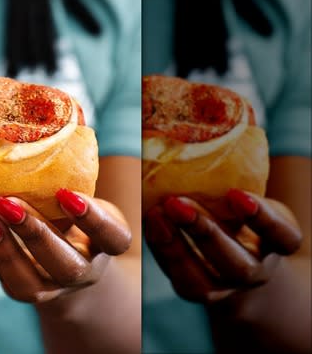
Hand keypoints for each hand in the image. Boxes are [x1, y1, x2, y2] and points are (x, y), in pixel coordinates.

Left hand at [0, 189, 131, 302]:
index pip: (112, 237)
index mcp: (107, 245)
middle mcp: (83, 272)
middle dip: (34, 233)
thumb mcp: (81, 197)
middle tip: (6, 202)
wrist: (65, 255)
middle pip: (66, 265)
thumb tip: (59, 130)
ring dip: (4, 248)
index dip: (92, 219)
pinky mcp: (22, 290)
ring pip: (28, 283)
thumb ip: (72, 177)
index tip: (66, 194)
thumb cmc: (73, 214)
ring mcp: (51, 287)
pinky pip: (3, 277)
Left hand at [144, 189, 301, 302]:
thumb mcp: (247, 200)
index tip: (236, 194)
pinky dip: (161, 250)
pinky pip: (179, 279)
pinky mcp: (196, 290)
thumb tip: (203, 142)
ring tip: (155, 214)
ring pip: (201, 282)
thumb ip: (235, 189)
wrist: (234, 254)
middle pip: (237, 265)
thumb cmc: (240, 214)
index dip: (262, 218)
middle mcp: (254, 271)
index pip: (282, 236)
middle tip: (176, 203)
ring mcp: (224, 287)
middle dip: (204, 232)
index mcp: (278, 244)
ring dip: (174, 247)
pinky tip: (151, 224)